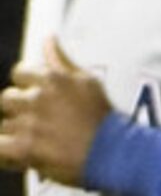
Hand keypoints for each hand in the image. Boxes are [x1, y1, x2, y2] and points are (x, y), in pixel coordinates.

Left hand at [0, 40, 113, 187]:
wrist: (114, 153)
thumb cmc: (104, 118)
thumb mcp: (88, 82)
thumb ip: (62, 60)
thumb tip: (48, 39)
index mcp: (52, 78)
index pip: (20, 72)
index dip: (27, 86)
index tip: (39, 98)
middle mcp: (37, 97)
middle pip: (8, 98)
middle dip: (21, 110)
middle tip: (41, 123)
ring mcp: (28, 123)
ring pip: (6, 124)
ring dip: (18, 133)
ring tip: (40, 143)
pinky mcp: (23, 148)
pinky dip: (5, 154)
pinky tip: (18, 156)